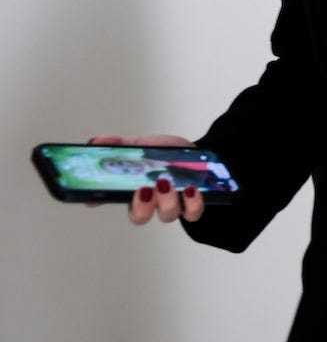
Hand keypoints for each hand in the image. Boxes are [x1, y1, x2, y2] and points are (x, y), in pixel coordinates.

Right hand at [85, 135, 205, 224]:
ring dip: (166, 201)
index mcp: (133, 189)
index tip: (96, 195)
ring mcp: (173, 205)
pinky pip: (192, 213)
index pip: (114, 200)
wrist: (198, 152)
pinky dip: (193, 204)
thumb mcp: (142, 144)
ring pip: (166, 215)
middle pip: (139, 217)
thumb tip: (96, 142)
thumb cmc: (166, 153)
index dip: (102, 200)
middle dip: (140, 207)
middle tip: (144, 189)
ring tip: (167, 182)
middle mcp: (152, 202)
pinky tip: (191, 189)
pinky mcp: (194, 205)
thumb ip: (120, 144)